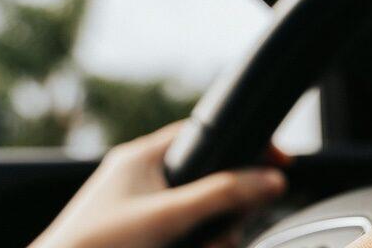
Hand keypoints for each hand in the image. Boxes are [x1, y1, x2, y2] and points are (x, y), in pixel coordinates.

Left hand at [32, 122, 285, 247]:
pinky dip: (198, 243)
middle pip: (209, 179)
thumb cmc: (96, 246)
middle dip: (229, 207)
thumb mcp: (169, 217)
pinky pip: (183, 233)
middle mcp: (140, 179)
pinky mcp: (140, 237)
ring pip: (199, 213)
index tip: (275, 163)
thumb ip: (222, 196)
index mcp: (142, 157)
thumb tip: (272, 180)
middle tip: (234, 226)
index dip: (242, 145)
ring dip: (214, 233)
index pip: (204, 134)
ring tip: (212, 246)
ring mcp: (139, 211)